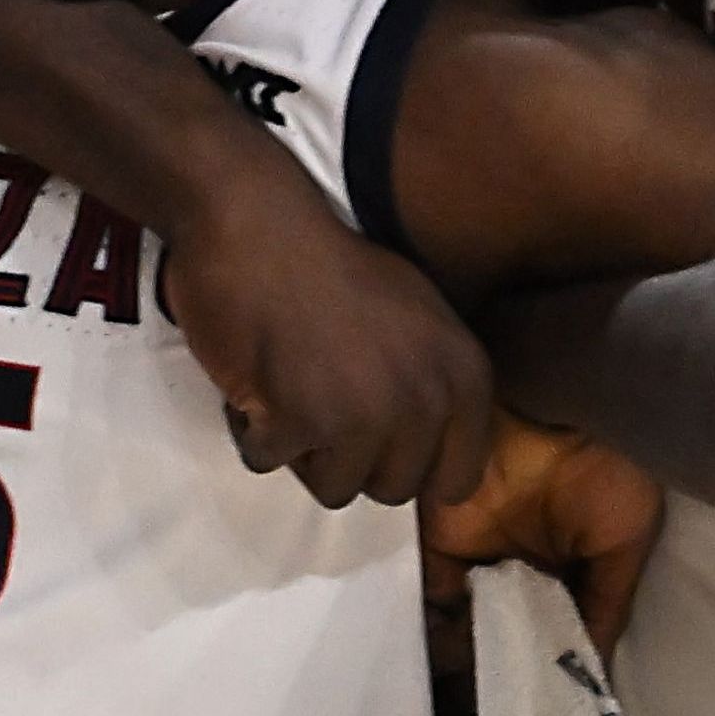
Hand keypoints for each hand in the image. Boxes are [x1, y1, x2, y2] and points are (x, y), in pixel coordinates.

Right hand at [156, 172, 493, 514]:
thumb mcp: (420, 318)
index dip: (408, 464)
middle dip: (349, 458)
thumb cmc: (331, 266)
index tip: (375, 432)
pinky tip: (254, 379)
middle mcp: (426, 401)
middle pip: (392, 490)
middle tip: (321, 400)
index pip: (456, 479)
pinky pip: (267, 462)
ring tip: (288, 389)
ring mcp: (364, 415)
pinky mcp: (299, 420)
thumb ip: (436, 384)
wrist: (257, 225)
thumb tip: (432, 456)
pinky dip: (250, 429)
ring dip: (300, 449)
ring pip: (335, 489)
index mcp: (464, 376)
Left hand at [420, 415, 663, 663]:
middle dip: (502, 673)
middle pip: (503, 633)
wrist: (559, 410)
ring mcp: (477, 555)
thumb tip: (591, 671)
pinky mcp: (438, 543)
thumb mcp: (626, 543)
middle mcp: (519, 565)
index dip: (547, 672)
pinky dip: (438, 632)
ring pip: (465, 625)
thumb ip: (604, 608)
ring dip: (471, 661)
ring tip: (482, 701)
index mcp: (566, 567)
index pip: (551, 631)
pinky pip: (432, 598)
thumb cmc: (610, 470)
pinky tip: (454, 666)